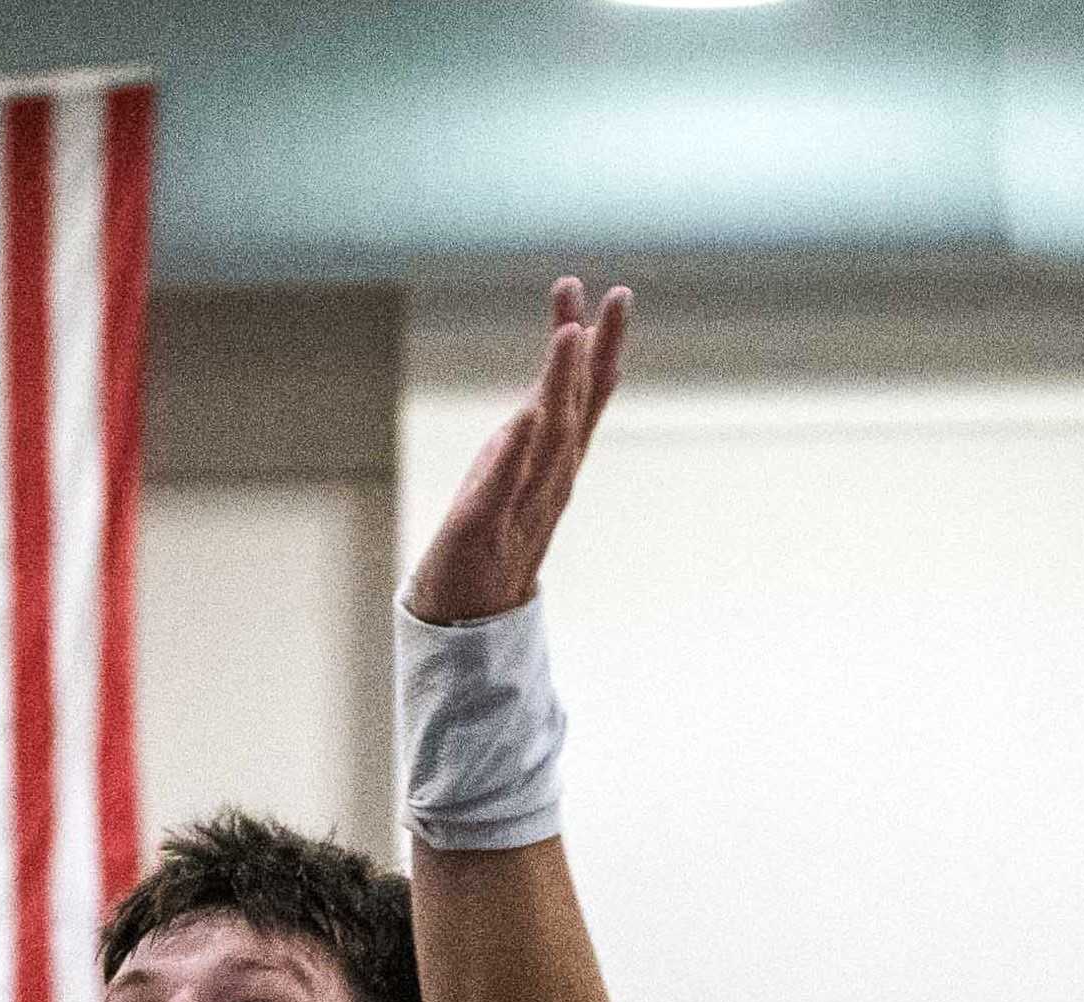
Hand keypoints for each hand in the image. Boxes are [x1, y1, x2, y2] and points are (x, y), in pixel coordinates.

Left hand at [402, 276, 629, 627]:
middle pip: (578, 409)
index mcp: (555, 467)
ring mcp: (520, 505)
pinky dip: (515, 452)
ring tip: (569, 334)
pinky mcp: (482, 529)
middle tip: (618, 296)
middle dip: (597, 352)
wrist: (465, 623)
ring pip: (548, 440)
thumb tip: (548, 391)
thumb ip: (533, 436)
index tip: (613, 295)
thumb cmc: (488, 547)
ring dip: (560, 386)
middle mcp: (548, 483)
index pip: (584, 399)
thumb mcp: (513, 478)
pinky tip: (525, 415)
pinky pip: (502, 487)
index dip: (601, 347)